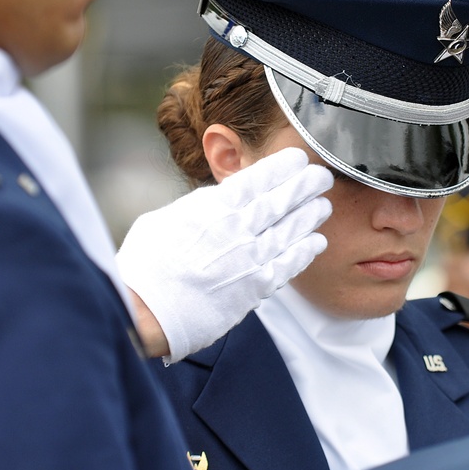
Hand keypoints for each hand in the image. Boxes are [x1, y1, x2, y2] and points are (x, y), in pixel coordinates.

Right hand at [116, 148, 332, 362]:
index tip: (297, 158)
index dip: (281, 167)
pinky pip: (289, 265)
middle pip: (281, 201)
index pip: (256, 179)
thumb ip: (197, 208)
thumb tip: (215, 201)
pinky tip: (317, 241)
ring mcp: (249, 259)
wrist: (145, 311)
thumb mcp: (166, 220)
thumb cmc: (146, 266)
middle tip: (322, 175)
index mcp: (212, 208)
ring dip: (310, 216)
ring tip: (323, 205)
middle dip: (305, 185)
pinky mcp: (255, 288)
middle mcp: (236, 230)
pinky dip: (305, 252)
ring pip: (290, 231)